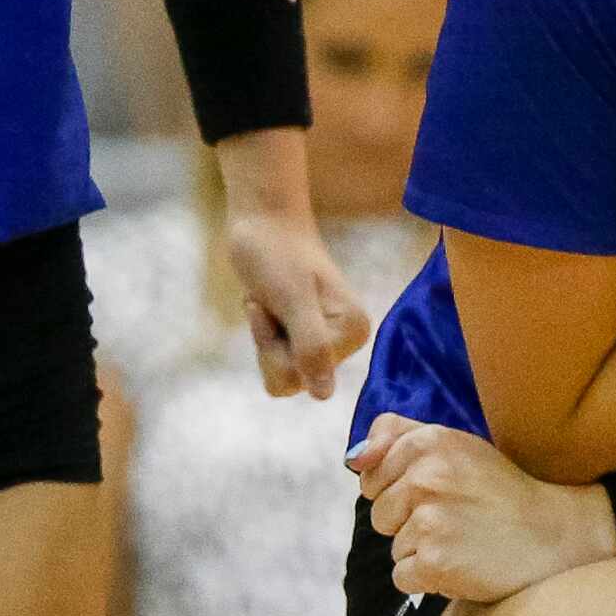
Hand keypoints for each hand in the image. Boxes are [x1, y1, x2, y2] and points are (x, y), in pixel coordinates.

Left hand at [222, 207, 370, 399]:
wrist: (261, 219)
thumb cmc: (275, 251)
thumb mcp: (292, 299)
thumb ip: (311, 345)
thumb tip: (324, 396)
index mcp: (354, 331)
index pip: (307, 378)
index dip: (277, 348)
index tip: (276, 304)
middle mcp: (346, 339)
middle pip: (295, 381)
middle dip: (269, 345)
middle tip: (268, 301)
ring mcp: (326, 337)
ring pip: (282, 373)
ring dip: (264, 339)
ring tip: (267, 302)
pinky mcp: (306, 333)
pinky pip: (276, 361)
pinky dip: (263, 336)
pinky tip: (266, 306)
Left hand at [350, 415, 615, 603]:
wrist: (553, 535)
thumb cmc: (500, 491)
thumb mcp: (457, 445)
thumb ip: (399, 437)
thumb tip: (352, 458)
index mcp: (430, 441)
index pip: (371, 470)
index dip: (398, 486)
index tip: (437, 491)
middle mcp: (426, 476)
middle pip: (378, 511)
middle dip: (408, 520)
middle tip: (454, 517)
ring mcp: (430, 519)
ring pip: (393, 545)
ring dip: (422, 550)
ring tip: (462, 538)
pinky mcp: (434, 560)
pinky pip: (402, 576)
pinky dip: (427, 578)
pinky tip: (461, 562)